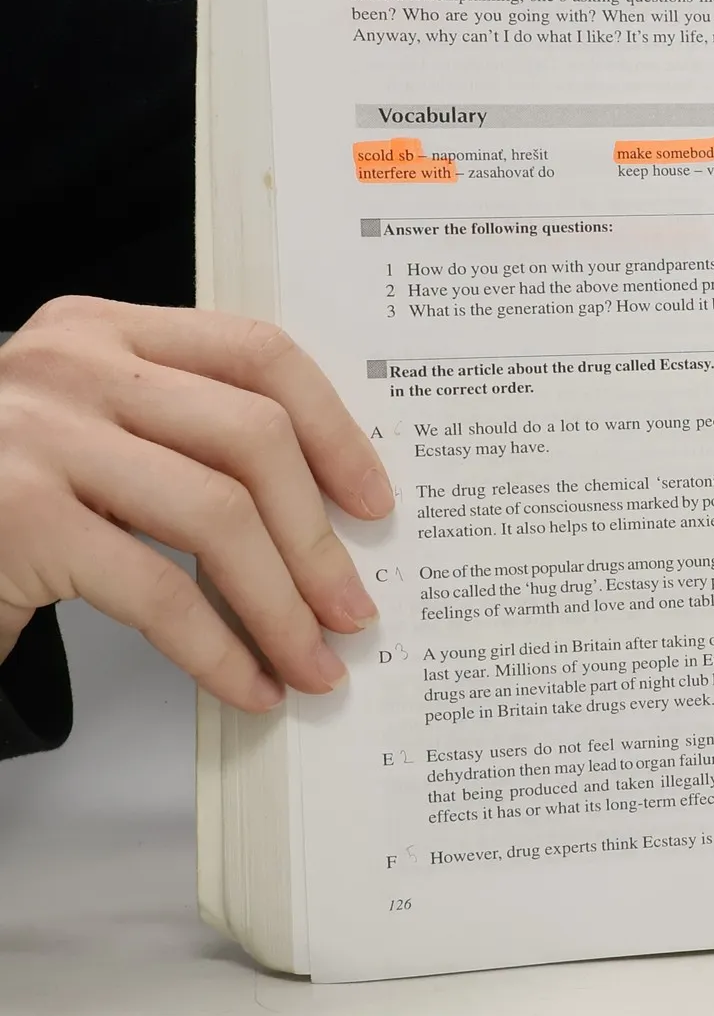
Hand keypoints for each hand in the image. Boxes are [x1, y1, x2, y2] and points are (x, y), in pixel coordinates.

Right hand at [0, 299, 391, 710]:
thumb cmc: (3, 492)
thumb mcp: (91, 431)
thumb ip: (182, 436)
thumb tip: (323, 514)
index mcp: (104, 331)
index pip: (258, 353)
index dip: (336, 430)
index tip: (374, 501)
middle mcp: (72, 366)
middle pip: (253, 438)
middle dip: (318, 538)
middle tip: (353, 607)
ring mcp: (39, 438)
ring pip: (219, 517)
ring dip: (282, 604)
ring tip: (314, 661)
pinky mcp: (18, 519)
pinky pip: (156, 593)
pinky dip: (218, 648)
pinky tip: (245, 684)